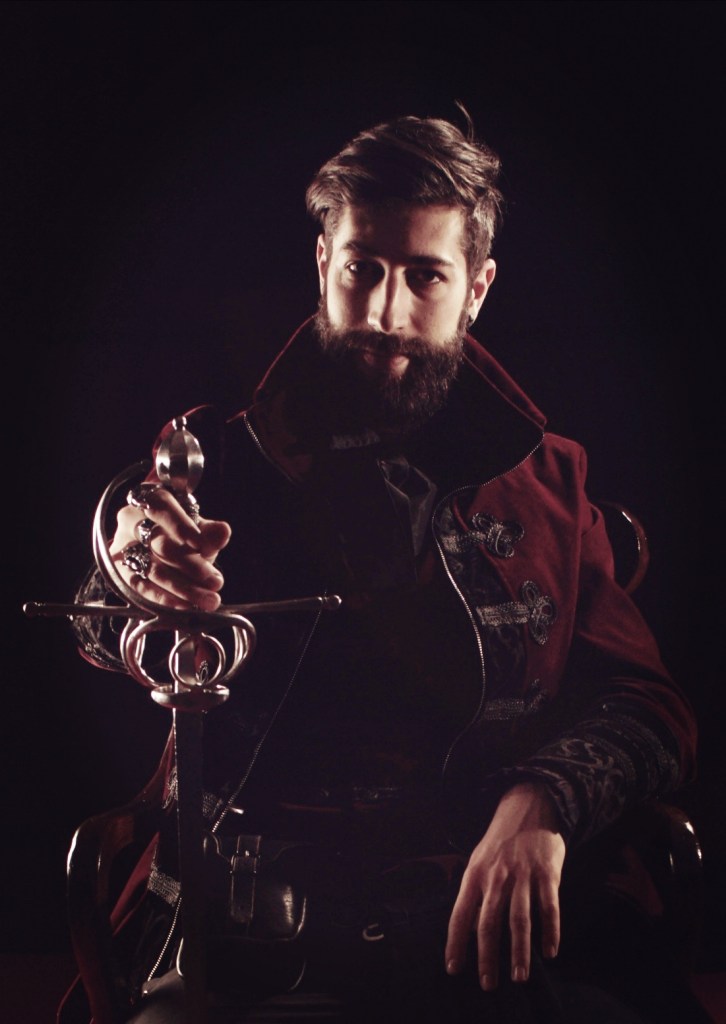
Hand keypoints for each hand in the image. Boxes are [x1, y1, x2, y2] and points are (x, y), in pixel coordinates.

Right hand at [110, 485, 231, 610]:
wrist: (151, 543)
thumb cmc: (178, 531)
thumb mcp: (197, 527)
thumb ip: (210, 531)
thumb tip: (223, 532)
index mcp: (150, 500)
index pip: (164, 509)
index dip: (184, 528)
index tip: (206, 548)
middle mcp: (131, 521)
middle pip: (160, 545)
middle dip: (192, 566)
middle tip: (216, 582)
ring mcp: (122, 547)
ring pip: (153, 570)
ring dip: (184, 588)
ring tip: (208, 599)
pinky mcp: (120, 571)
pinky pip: (142, 588)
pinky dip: (165, 599)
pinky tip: (185, 606)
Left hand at [445, 781, 565, 990]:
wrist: (530, 806)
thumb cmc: (502, 841)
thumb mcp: (479, 859)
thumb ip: (474, 891)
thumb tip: (466, 926)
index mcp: (475, 874)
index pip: (460, 914)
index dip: (455, 942)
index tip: (453, 969)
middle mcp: (497, 877)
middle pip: (489, 922)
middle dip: (487, 956)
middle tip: (488, 984)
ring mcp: (523, 875)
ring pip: (519, 920)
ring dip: (519, 951)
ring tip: (519, 977)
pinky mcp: (547, 873)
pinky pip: (549, 907)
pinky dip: (550, 931)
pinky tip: (550, 951)